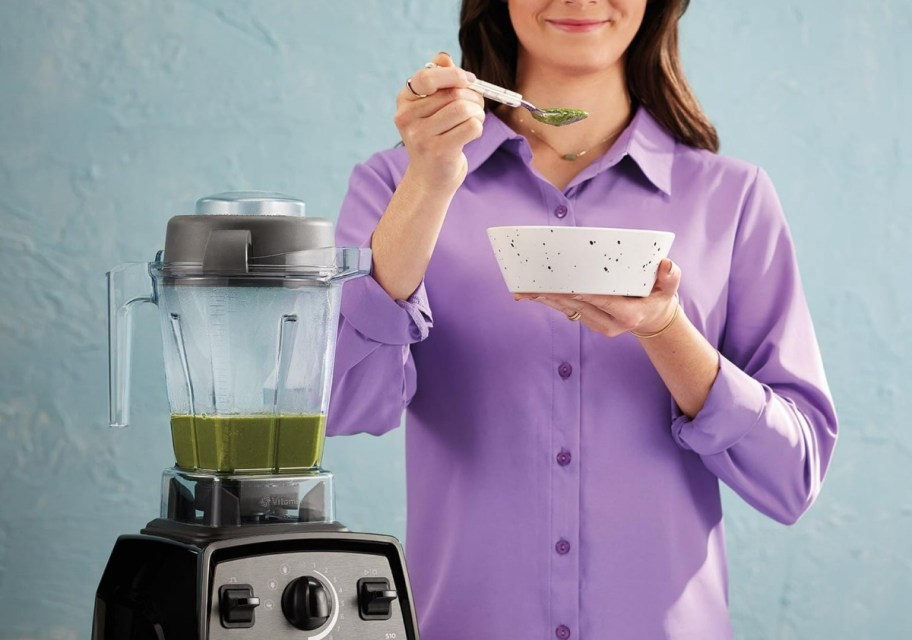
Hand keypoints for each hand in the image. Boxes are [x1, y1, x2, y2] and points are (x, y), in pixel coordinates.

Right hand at [396, 52, 484, 188]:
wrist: (430, 178)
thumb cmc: (435, 137)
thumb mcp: (431, 107)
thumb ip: (437, 80)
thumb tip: (444, 58)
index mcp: (404, 100)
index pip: (428, 77)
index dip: (454, 75)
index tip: (469, 80)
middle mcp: (407, 117)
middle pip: (453, 93)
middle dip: (473, 97)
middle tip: (477, 105)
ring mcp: (420, 136)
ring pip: (463, 109)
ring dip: (478, 112)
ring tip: (475, 118)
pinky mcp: (438, 152)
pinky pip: (471, 127)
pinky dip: (478, 127)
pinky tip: (471, 133)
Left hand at [514, 259, 681, 337]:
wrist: (652, 319)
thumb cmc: (659, 298)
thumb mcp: (670, 289)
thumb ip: (671, 277)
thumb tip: (667, 264)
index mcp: (628, 314)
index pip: (603, 301)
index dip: (586, 294)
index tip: (569, 287)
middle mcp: (608, 323)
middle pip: (578, 306)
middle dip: (555, 295)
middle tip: (533, 286)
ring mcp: (595, 323)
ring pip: (566, 309)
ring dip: (545, 299)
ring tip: (523, 290)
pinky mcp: (586, 320)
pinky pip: (564, 309)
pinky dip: (547, 300)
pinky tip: (529, 293)